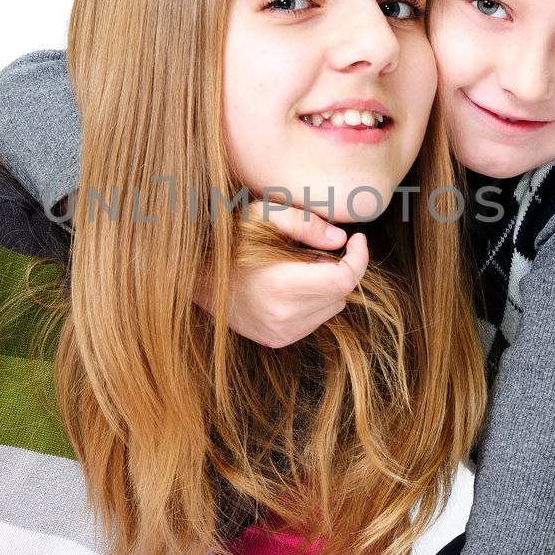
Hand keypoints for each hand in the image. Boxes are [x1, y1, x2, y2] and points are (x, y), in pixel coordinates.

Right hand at [196, 204, 367, 348]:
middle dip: (334, 269)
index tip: (357, 239)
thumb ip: (305, 223)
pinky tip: (286, 287)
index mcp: (282, 285)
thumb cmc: (230, 239)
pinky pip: (315, 321)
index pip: (344, 280)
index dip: (358, 257)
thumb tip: (341, 241)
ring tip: (293, 269)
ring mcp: (280, 333)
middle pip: (340, 294)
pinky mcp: (277, 340)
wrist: (196, 275)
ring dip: (324, 287)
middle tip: (307, 251)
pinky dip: (311, 302)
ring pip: (331, 308)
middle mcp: (284, 316)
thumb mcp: (264, 214)